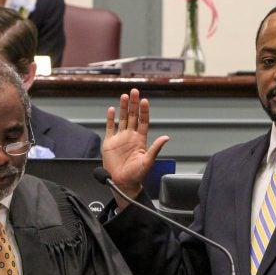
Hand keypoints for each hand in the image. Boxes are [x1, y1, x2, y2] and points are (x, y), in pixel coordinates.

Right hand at [102, 88, 168, 202]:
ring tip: (124, 96)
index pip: (143, 122)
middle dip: (134, 104)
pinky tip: (112, 110)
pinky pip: (110, 128)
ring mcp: (120, 139)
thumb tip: (166, 138)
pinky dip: (110, 119)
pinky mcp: (109, 143)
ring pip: (122, 119)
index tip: (145, 101)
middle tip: (135, 91)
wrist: (122, 183)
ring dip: (123, 108)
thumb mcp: (148, 161)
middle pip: (133, 117)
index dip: (144, 111)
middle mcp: (130, 137)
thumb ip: (155, 148)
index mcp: (140, 140)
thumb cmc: (137, 175)